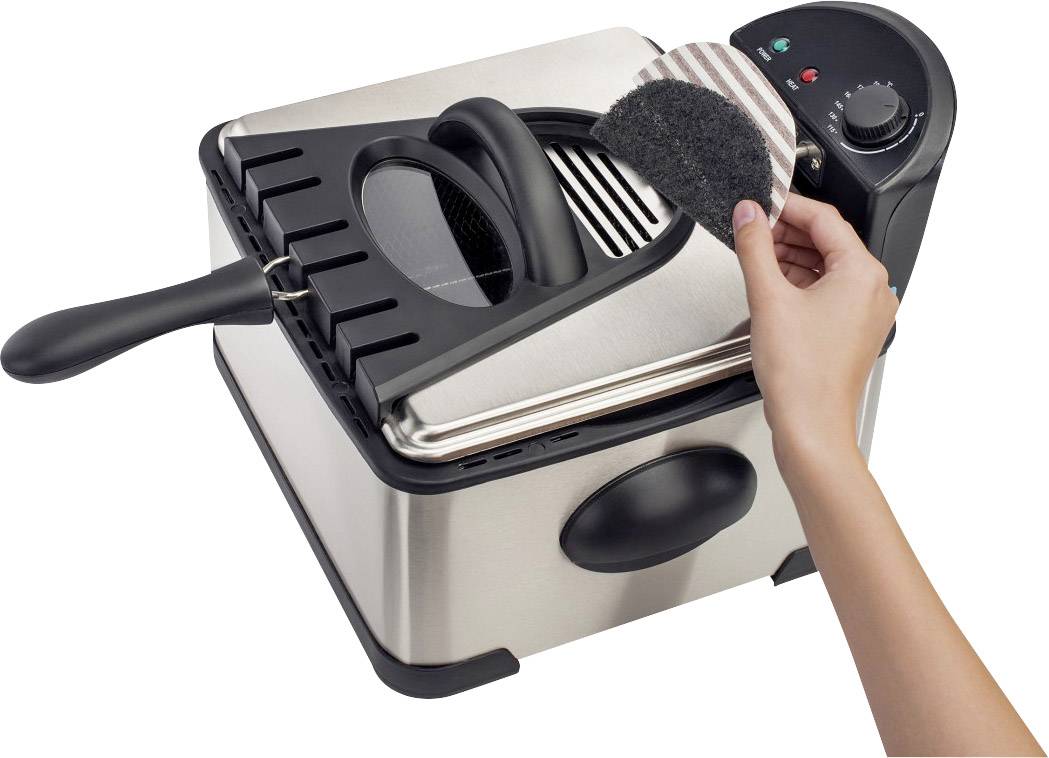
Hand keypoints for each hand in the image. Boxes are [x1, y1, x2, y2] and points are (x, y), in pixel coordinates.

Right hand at [731, 194, 897, 458]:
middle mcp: (873, 291)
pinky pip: (829, 293)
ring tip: (757, 259)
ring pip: (828, 268)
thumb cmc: (801, 375)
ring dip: (792, 259)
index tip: (762, 204)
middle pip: (828, 242)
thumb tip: (749, 215)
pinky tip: (774, 288)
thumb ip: (754, 247)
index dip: (788, 206)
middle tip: (753, 231)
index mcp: (862, 273)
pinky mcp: (854, 332)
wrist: (811, 425)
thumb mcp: (768, 297)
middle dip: (787, 233)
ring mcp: (866, 313)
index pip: (825, 219)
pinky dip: (802, 284)